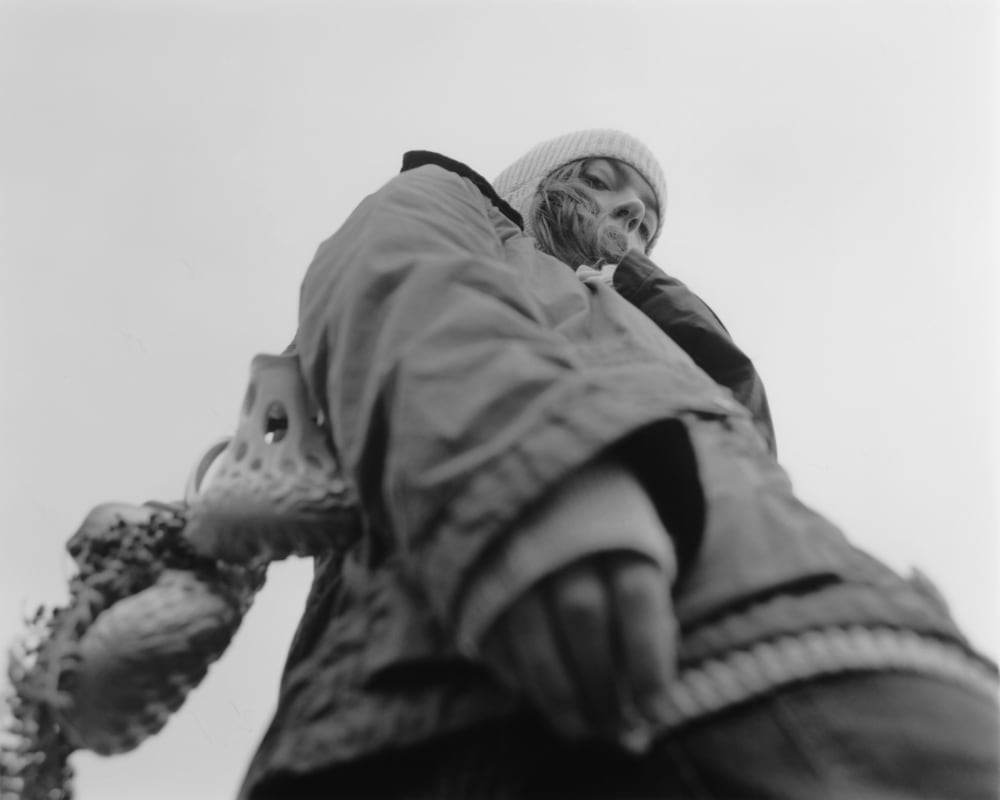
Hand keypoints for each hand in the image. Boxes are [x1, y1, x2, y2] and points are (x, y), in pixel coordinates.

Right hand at [480, 551, 676, 751]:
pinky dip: (521, 678)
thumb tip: (651, 712)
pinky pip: (498, 639)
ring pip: (532, 630)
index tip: (656, 711)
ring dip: (557, 693)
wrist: (558, 527)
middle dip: (599, 683)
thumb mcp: (647, 584)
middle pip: (581, 614)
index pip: (636, 598)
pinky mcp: (485, 586)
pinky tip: (545, 700)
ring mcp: (521, 563)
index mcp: (617, 539)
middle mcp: (566, 545)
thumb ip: (652, 637)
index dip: (647, 661)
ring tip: (580, 728)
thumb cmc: (616, 569)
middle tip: (614, 726)